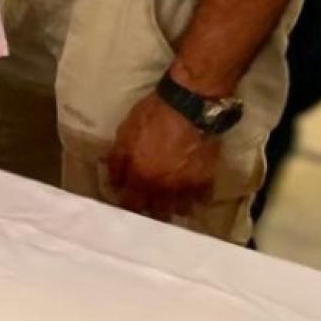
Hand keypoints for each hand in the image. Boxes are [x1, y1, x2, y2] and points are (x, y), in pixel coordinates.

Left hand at [105, 92, 219, 222]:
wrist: (188, 107)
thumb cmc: (151, 117)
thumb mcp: (124, 134)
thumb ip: (117, 161)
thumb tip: (113, 181)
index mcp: (141, 178)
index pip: (130, 205)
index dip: (126, 204)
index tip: (126, 199)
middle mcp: (164, 189)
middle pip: (157, 214)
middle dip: (151, 210)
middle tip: (148, 200)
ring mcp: (187, 187)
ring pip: (180, 210)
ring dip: (173, 206)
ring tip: (169, 198)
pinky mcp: (207, 180)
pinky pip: (201, 200)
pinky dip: (195, 199)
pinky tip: (190, 191)